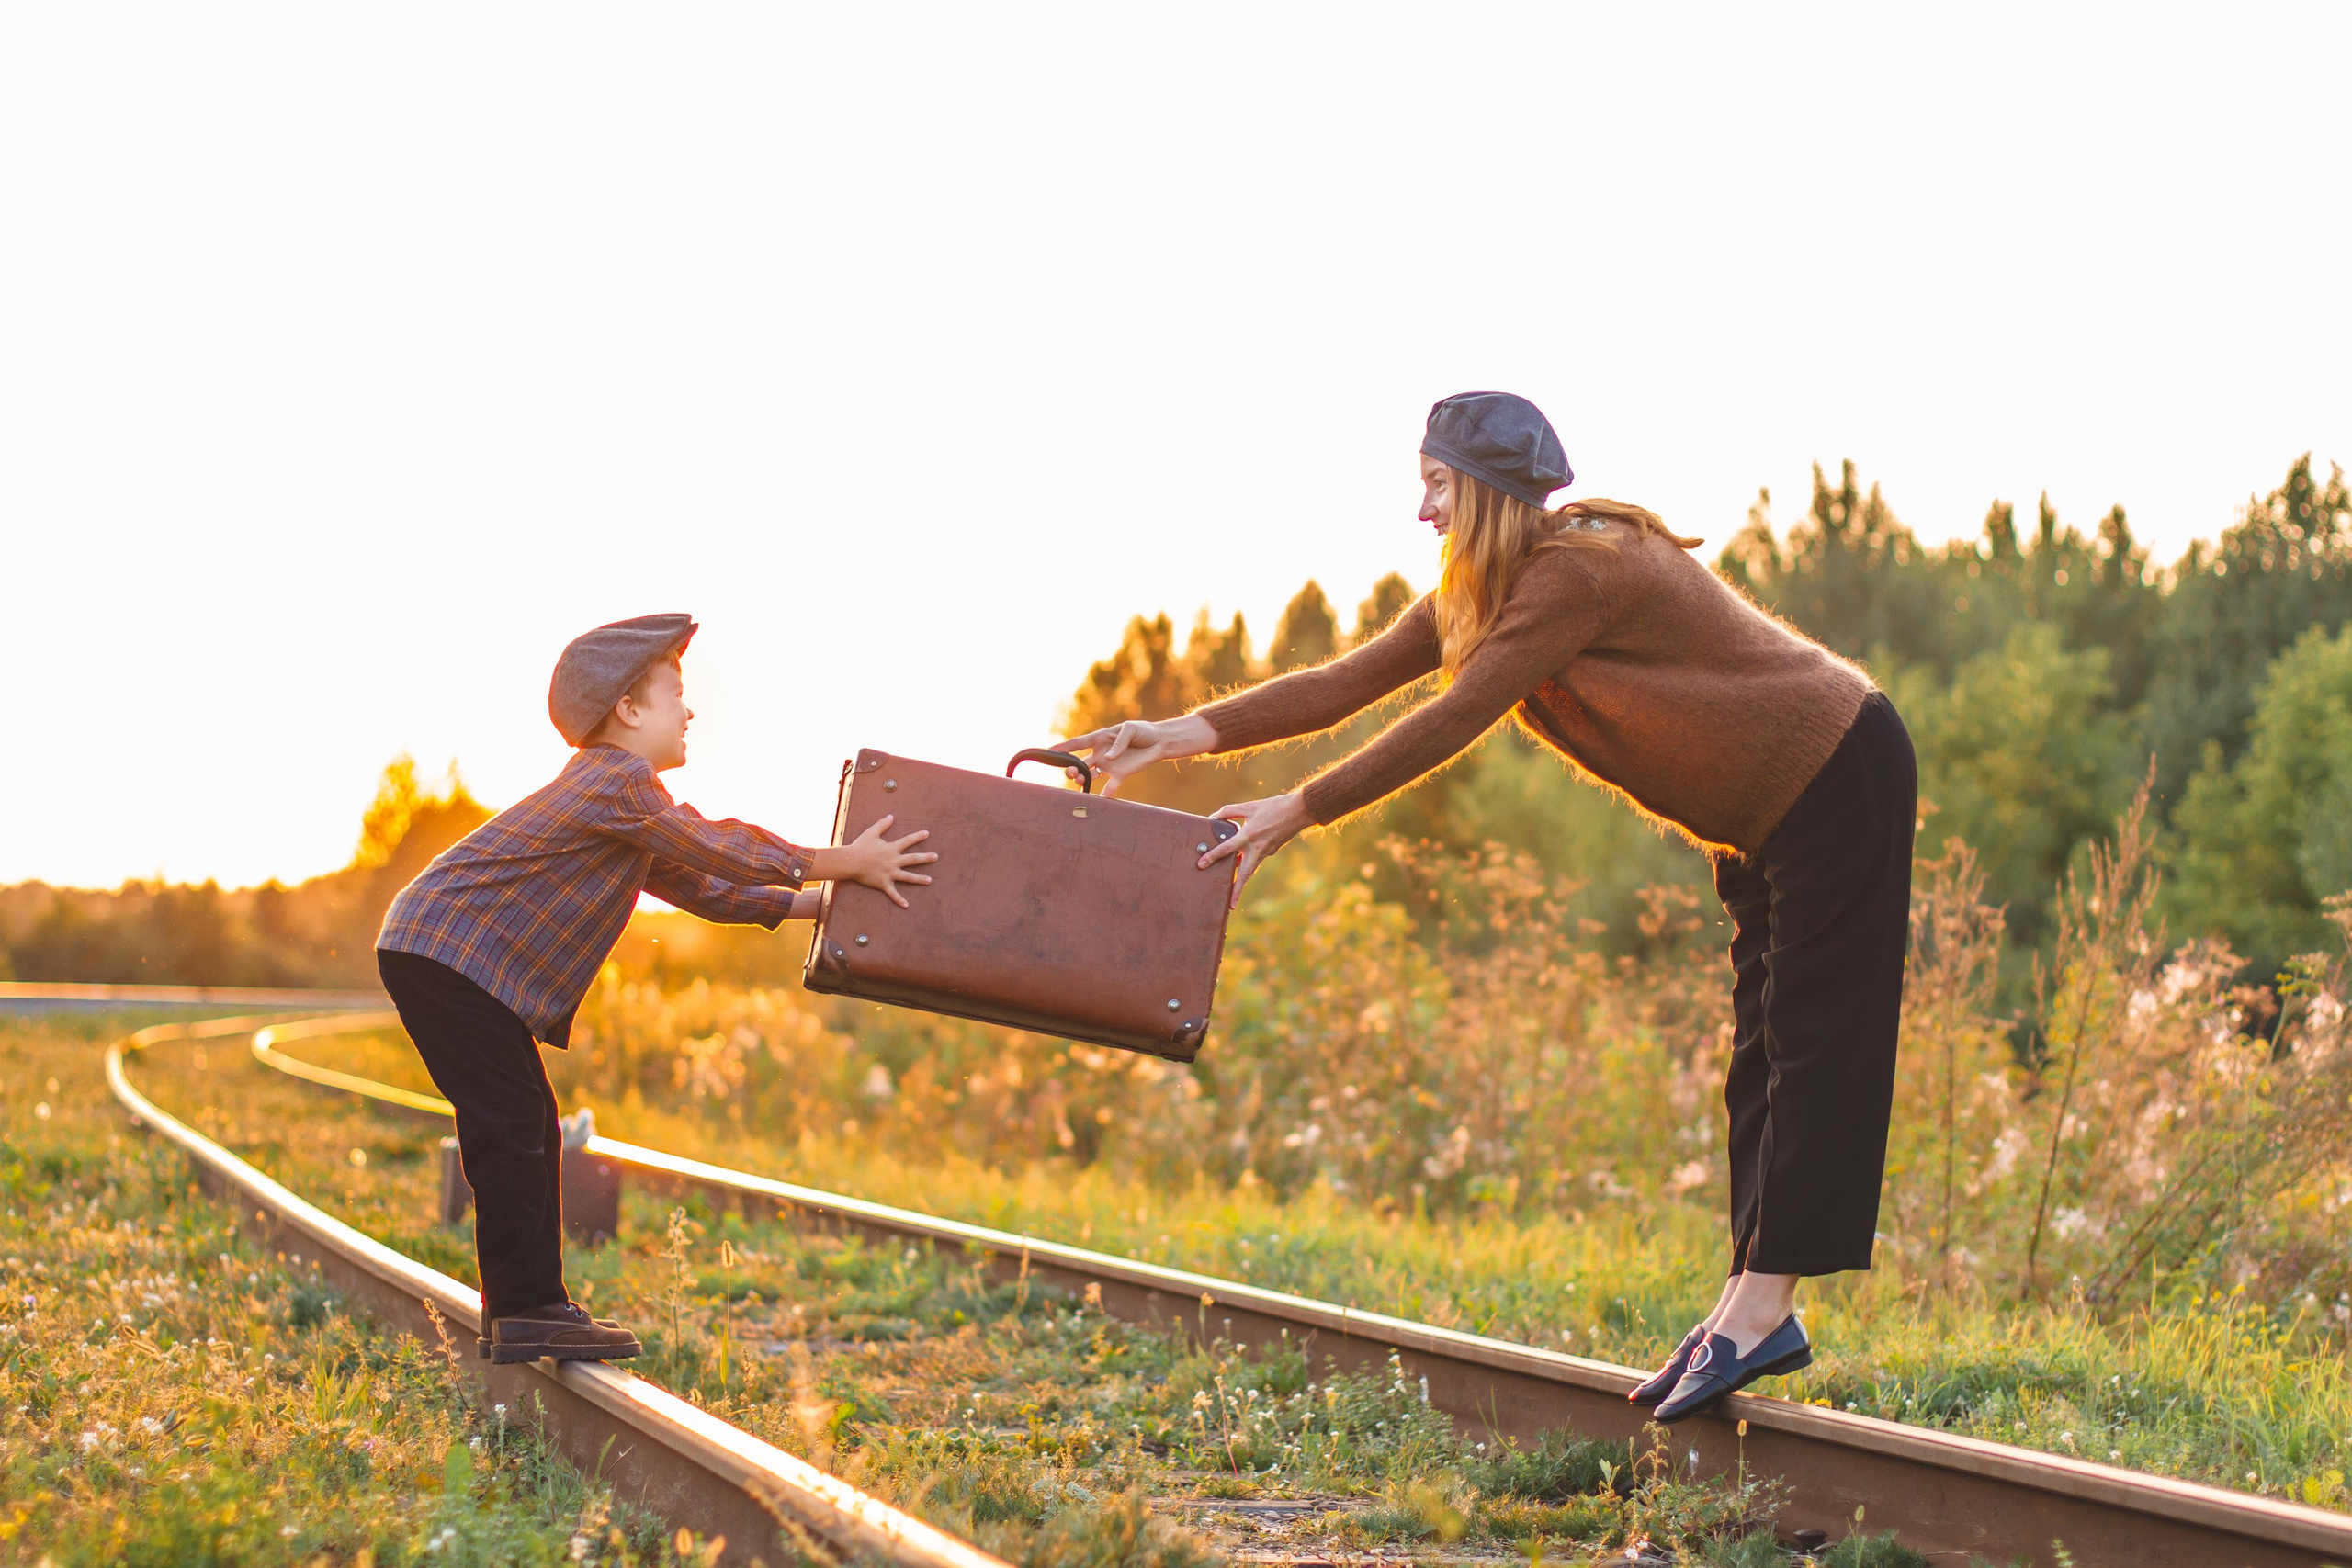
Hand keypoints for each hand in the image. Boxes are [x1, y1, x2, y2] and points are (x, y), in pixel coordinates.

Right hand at [819, 814, 936, 908]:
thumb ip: (882, 825)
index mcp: (891, 848)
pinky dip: (899, 900)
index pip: (907, 841)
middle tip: (936, 857)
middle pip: (913, 859)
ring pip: (908, 877)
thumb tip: (891, 816)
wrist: (850, 861)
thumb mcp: (871, 833)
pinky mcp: (883, 883)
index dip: (917, 837)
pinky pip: (893, 893)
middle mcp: (893, 861)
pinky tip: (907, 905)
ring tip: (930, 880)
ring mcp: (889, 873)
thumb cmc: (859, 846)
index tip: (927, 834)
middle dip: (926, 858)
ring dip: (919, 879)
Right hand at [1054, 714, 1216, 796]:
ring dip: (1081, 779)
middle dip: (1071, 768)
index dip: (1063, 747)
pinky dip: (1103, 795)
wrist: (1159, 742)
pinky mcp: (1120, 775)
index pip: (1077, 743)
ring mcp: (1109, 765)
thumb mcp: (1130, 729)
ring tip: (1079, 780)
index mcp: (1100, 738)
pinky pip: (1108, 787)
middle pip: (1079, 763)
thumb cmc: (1143, 731)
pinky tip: (1096, 801)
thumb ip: (1118, 742)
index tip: (1049, 751)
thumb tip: (1108, 758)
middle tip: (1070, 772)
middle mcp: (1100, 753)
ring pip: (1089, 775)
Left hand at [1197, 792, 1309, 908]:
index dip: (1212, 856)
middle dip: (1237, 891)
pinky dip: (1248, 862)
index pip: (1226, 849)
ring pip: (1251, 870)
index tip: (1201, 865)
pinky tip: (1241, 859)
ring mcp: (1266, 852)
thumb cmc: (1274, 806)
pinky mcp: (1272, 851)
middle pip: (1244, 875)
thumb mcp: (1249, 806)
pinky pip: (1256, 860)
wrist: (1299, 811)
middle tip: (1230, 905)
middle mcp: (1256, 848)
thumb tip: (1214, 817)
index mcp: (1249, 835)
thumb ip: (1229, 811)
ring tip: (1232, 891)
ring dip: (1241, 880)